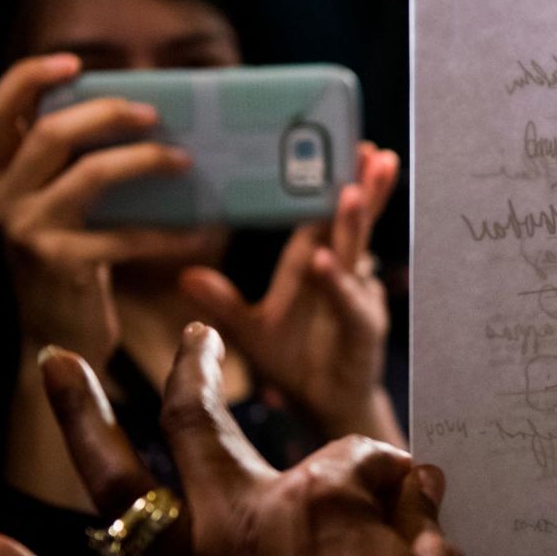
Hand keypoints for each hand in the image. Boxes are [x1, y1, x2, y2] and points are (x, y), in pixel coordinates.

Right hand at [0, 53, 217, 366]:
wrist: (59, 339)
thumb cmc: (76, 266)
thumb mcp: (65, 211)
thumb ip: (79, 171)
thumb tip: (149, 125)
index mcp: (1, 177)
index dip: (27, 79)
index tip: (73, 61)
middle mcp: (3, 198)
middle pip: (48, 134)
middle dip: (105, 113)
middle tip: (154, 114)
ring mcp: (27, 231)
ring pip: (87, 175)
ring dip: (142, 161)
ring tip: (184, 161)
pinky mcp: (59, 264)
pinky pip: (122, 236)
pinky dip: (166, 232)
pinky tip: (200, 231)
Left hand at [0, 325, 478, 555]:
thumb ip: (417, 517)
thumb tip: (414, 483)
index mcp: (317, 495)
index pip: (351, 458)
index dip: (384, 471)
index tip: (406, 494)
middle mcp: (233, 520)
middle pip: (200, 423)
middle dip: (195, 372)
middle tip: (192, 345)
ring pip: (115, 485)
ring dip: (81, 418)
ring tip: (56, 364)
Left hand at [179, 143, 402, 444]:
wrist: (324, 408)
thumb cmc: (295, 365)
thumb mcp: (250, 330)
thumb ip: (223, 302)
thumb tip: (184, 275)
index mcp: (314, 268)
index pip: (322, 217)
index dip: (333, 182)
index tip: (348, 147)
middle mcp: (341, 277)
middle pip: (350, 224)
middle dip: (364, 188)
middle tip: (372, 152)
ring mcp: (356, 301)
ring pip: (355, 254)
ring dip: (357, 222)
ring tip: (359, 187)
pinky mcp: (360, 331)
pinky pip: (345, 303)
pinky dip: (335, 283)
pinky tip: (323, 261)